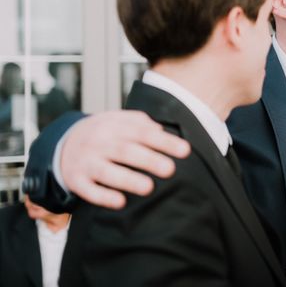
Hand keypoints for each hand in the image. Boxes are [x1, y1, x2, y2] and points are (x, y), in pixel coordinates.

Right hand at [60, 111, 190, 208]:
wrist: (62, 143)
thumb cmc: (103, 133)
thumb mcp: (118, 120)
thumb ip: (141, 123)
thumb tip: (163, 131)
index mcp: (114, 126)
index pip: (142, 132)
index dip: (164, 142)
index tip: (185, 150)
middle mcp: (99, 143)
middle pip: (125, 151)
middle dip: (148, 160)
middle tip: (170, 169)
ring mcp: (86, 162)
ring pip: (106, 171)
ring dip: (128, 180)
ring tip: (149, 188)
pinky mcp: (76, 181)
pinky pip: (88, 190)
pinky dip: (103, 197)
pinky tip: (120, 202)